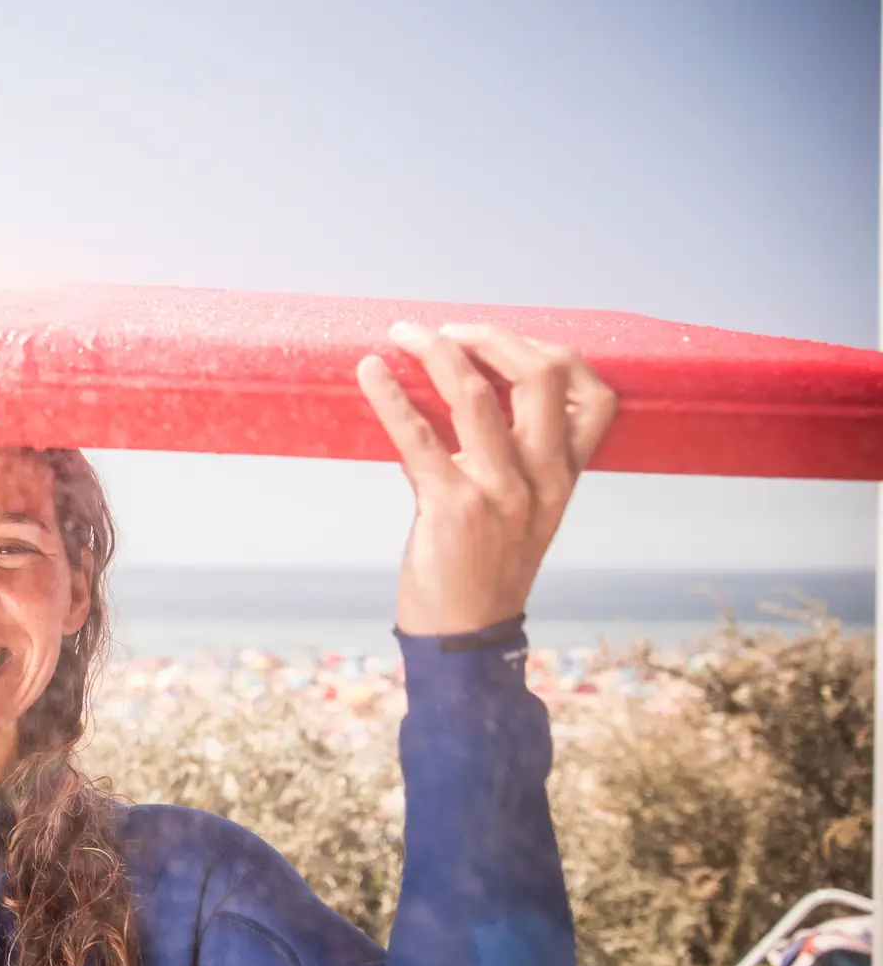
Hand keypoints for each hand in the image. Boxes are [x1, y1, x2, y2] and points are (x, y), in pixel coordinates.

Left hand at [356, 322, 617, 636]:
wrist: (466, 635)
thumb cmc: (484, 566)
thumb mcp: (521, 507)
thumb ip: (508, 455)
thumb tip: (458, 392)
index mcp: (566, 475)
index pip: (595, 394)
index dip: (548, 352)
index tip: (496, 341)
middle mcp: (544, 478)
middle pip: (540, 374)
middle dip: (489, 335)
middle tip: (443, 330)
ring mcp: (501, 491)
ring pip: (476, 394)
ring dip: (434, 351)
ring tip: (402, 334)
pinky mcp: (454, 508)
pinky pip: (419, 437)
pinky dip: (390, 397)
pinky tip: (369, 372)